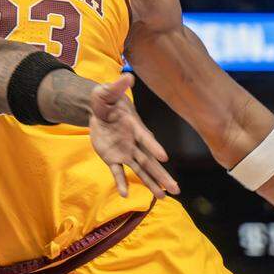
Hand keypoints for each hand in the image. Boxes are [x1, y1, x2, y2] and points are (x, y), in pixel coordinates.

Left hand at [89, 73, 178, 198]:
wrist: (97, 110)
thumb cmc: (106, 100)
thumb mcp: (107, 92)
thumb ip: (116, 87)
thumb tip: (127, 76)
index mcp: (134, 126)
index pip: (145, 137)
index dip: (153, 146)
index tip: (163, 156)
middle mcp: (133, 142)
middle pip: (149, 160)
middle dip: (162, 174)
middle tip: (176, 189)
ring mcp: (124, 151)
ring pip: (140, 169)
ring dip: (150, 183)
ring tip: (164, 196)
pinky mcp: (113, 157)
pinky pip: (118, 172)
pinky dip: (121, 182)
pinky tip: (125, 195)